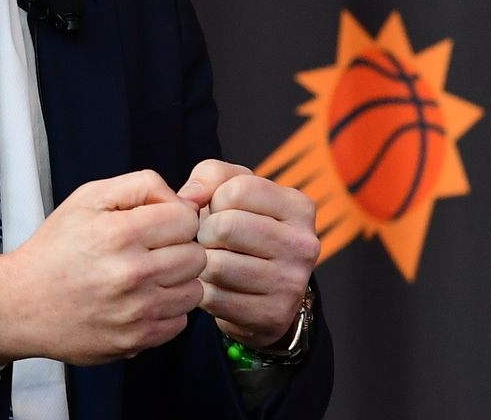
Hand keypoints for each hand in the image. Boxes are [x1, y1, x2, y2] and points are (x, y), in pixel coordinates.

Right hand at [0, 169, 206, 365]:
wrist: (21, 304)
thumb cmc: (56, 247)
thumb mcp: (88, 198)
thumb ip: (141, 186)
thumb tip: (185, 200)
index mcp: (119, 232)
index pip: (187, 219)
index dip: (175, 217)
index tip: (157, 225)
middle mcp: (132, 273)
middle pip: (196, 256)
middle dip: (178, 249)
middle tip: (151, 252)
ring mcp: (136, 311)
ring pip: (194, 290)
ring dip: (176, 282)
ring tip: (147, 277)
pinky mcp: (136, 340)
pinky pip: (180, 322)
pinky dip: (166, 311)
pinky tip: (141, 301)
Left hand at [176, 159, 318, 348]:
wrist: (262, 291)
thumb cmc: (241, 227)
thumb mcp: (232, 190)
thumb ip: (210, 176)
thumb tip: (187, 198)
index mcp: (298, 207)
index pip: (238, 189)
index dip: (214, 199)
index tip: (218, 211)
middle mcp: (303, 245)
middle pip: (226, 227)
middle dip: (204, 233)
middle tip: (209, 241)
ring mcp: (291, 283)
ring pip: (217, 265)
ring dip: (202, 264)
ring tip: (212, 262)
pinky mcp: (273, 315)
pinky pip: (215, 298)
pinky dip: (205, 291)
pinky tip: (217, 286)